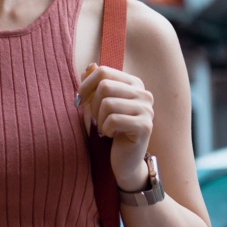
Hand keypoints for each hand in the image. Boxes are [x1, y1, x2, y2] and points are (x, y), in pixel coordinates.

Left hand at [77, 63, 154, 191]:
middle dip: (93, 105)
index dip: (86, 85)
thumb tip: (90, 67)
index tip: (80, 100)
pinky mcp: (145, 126)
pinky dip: (106, 129)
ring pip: (108, 103)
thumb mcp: (98, 105)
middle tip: (96, 119)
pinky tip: (111, 135)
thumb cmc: (110, 130)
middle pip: (104, 86)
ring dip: (99, 119)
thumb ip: (95, 85)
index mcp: (133, 83)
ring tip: (104, 127)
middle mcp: (143, 93)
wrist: (125, 160)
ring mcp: (147, 109)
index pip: (103, 71)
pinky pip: (113, 119)